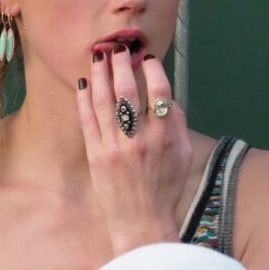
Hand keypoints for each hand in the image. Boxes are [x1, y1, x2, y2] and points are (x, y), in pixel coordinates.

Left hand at [76, 47, 193, 255]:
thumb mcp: (184, 156)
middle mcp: (139, 138)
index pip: (158, 92)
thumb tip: (169, 97)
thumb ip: (178, 124)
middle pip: (127, 91)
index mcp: (164, 136)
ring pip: (104, 101)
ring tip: (98, 55)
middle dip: (121, 64)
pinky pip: (88, 121)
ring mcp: (114, 146)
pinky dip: (85, 99)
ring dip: (100, 74)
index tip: (146, 57)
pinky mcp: (96, 155)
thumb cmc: (167, 189)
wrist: (142, 222)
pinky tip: (83, 82)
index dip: (152, 70)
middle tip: (116, 47)